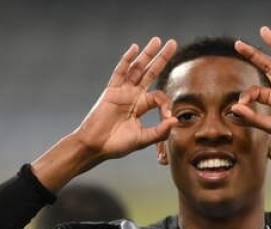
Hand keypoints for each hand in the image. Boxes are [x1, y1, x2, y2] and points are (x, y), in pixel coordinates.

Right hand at [31, 37, 177, 191]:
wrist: (96, 146)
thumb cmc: (117, 145)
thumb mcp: (142, 139)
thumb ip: (159, 132)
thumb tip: (175, 120)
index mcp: (141, 106)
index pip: (159, 97)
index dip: (166, 105)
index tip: (167, 117)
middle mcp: (133, 95)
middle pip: (150, 72)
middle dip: (162, 58)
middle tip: (173, 43)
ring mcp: (122, 91)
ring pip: (137, 68)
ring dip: (147, 54)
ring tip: (158, 40)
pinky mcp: (111, 91)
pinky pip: (120, 72)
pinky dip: (127, 60)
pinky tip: (135, 48)